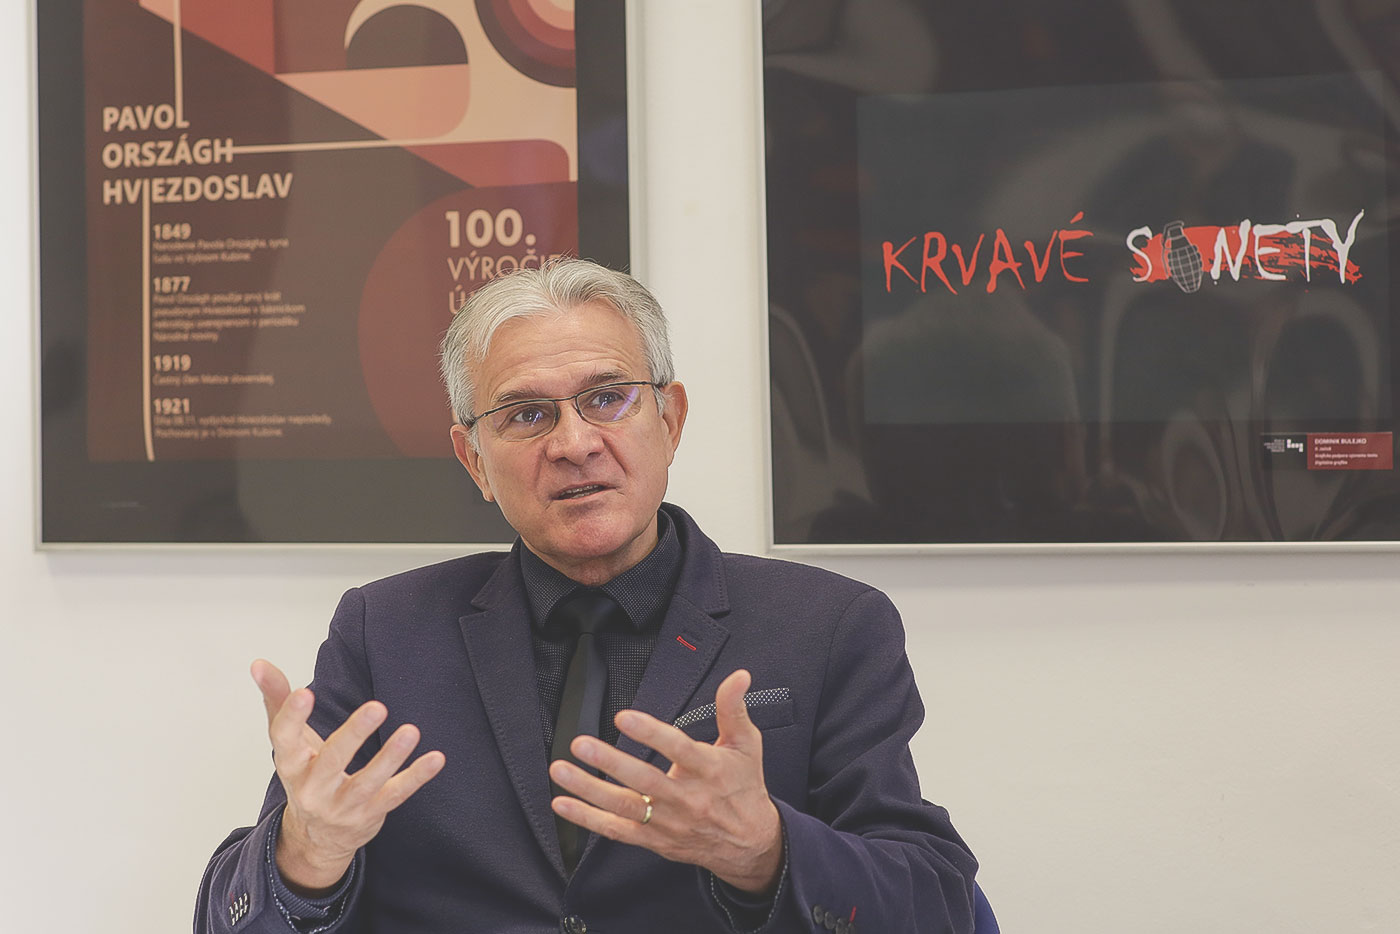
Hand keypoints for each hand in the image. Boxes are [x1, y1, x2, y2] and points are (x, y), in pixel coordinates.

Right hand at [252, 659, 445, 893]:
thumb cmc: (305, 774)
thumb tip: (258, 663)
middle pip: (331, 761)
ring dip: (390, 757)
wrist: (315, 838)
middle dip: (354, 735)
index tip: (305, 692)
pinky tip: (436, 758)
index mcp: (290, 764)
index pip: (285, 739)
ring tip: (411, 731)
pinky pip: (395, 796)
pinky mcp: (370, 815)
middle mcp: (313, 788)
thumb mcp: (289, 741)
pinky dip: (416, 778)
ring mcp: (343, 805)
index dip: (293, 716)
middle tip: (377, 707)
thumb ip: (277, 699)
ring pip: (367, 782)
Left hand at [548, 669, 782, 893]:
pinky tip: (564, 804)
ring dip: (589, 790)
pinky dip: (588, 819)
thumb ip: (733, 708)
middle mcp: (687, 798)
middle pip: (645, 781)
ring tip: (561, 771)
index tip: (624, 717)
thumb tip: (738, 676)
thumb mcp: (746, 744)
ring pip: (624, 807)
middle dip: (610, 762)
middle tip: (582, 744)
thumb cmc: (744, 786)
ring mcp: (668, 822)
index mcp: (709, 770)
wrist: (749, 843)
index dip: (650, 733)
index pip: (678, 749)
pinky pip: (616, 831)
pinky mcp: (654, 840)